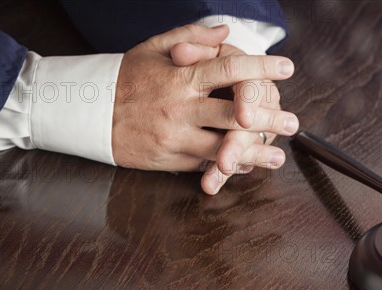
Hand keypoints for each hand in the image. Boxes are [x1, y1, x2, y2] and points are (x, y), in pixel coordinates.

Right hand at [112, 24, 298, 193]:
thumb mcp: (153, 48)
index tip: (287, 68)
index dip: (261, 68)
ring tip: (278, 156)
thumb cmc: (126, 78)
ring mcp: (176, 138)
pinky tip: (248, 167)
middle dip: (268, 118)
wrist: (87, 114)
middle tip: (293, 122)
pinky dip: (229, 167)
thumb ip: (192, 39)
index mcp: (181, 77)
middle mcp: (181, 109)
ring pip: (223, 149)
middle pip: (234, 115)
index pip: (228, 69)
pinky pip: (205, 165)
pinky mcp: (170, 160)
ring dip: (254, 154)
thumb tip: (226, 31)